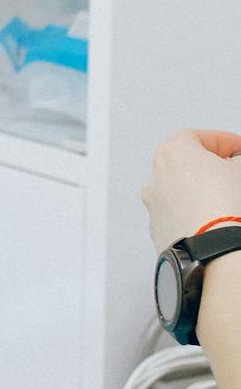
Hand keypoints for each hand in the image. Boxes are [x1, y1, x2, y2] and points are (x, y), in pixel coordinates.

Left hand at [142, 129, 240, 254]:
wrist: (213, 251)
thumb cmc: (224, 206)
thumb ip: (238, 160)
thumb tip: (236, 164)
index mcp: (172, 152)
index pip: (200, 137)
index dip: (225, 142)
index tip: (240, 150)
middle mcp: (156, 177)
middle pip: (186, 165)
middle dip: (212, 167)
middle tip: (233, 172)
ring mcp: (155, 207)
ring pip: (181, 193)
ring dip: (202, 193)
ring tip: (228, 201)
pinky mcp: (160, 233)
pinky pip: (181, 217)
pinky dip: (196, 216)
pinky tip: (216, 222)